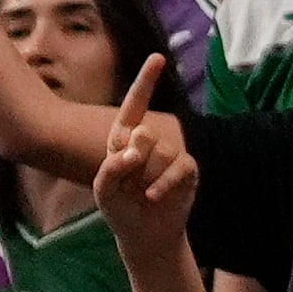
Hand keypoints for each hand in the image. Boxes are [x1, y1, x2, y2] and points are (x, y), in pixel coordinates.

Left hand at [92, 57, 197, 250]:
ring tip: (140, 193)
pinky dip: (164, 184)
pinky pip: (180, 167)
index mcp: (124, 138)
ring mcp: (171, 154)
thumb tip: (134, 151)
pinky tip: (153, 196)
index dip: (146, 82)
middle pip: (146, 133)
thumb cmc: (118, 207)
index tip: (157, 58)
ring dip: (147, 177)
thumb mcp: (103, 189)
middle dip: (134, 159)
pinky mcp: (188, 170)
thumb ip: (111, 167)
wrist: (143, 233)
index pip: (135, 106)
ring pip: (164, 152)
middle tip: (128, 181)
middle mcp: (149, 142)